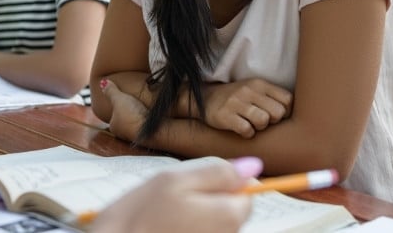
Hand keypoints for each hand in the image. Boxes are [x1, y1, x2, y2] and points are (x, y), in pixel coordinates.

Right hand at [91, 158, 261, 232]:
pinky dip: (185, 230)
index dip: (223, 183)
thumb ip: (216, 171)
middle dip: (208, 201)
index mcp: (229, 216)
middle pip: (230, 212)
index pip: (246, 194)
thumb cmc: (139, 216)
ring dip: (195, 216)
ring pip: (213, 225)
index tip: (194, 183)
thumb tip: (253, 165)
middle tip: (173, 198)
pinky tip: (163, 229)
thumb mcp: (175, 179)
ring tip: (164, 216)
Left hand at [100, 79, 147, 142]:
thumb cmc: (131, 116)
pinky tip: (153, 113)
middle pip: (124, 121)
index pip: (113, 117)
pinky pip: (148, 125)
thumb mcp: (119, 99)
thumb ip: (111, 91)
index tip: (121, 101)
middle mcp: (124, 134)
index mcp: (114, 127)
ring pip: (136, 124)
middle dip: (128, 113)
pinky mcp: (151, 134)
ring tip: (144, 105)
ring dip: (139, 117)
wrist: (152, 130)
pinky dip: (149, 120)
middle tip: (133, 102)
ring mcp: (137, 135)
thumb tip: (102, 82)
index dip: (116, 109)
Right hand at [201, 78, 292, 137]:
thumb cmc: (238, 98)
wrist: (206, 99)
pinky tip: (242, 129)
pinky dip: (247, 134)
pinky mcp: (225, 116)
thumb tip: (294, 114)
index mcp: (260, 84)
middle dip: (273, 121)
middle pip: (278, 112)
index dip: (286, 112)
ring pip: (263, 121)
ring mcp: (236, 102)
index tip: (277, 116)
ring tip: (252, 124)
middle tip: (263, 121)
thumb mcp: (255, 90)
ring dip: (259, 127)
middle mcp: (249, 90)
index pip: (288, 100)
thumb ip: (273, 97)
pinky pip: (246, 130)